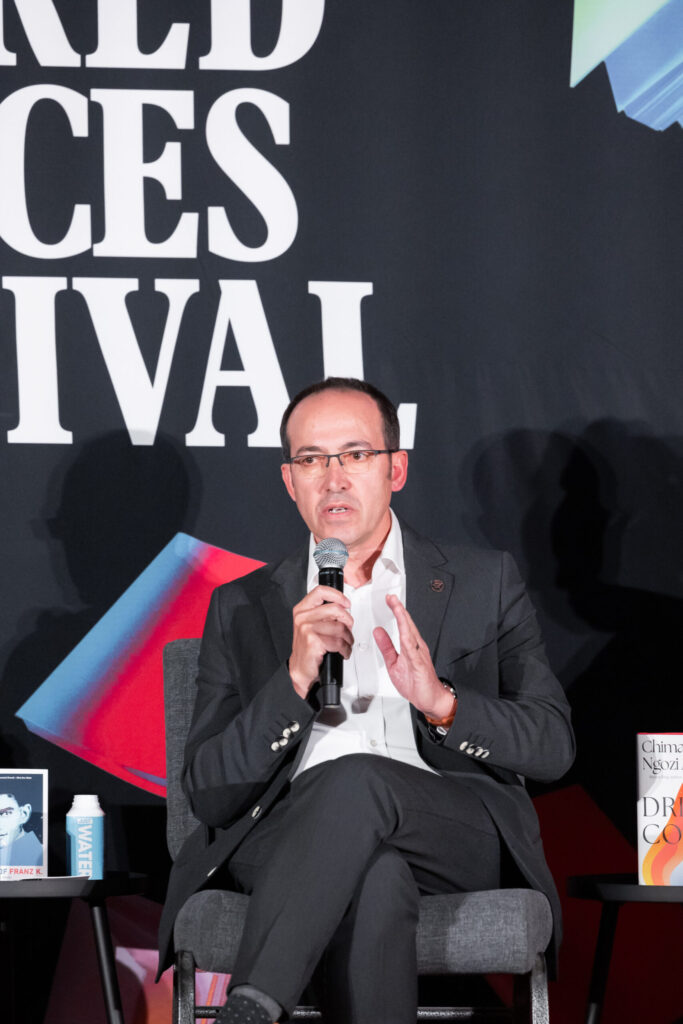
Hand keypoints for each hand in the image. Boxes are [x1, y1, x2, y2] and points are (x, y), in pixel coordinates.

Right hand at [289, 585, 353, 697]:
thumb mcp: (312, 625)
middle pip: (336, 609)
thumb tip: (344, 607)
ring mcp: (307, 629)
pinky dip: (345, 649)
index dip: (337, 595)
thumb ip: (324, 613)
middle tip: (348, 629)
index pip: (320, 591)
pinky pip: (338, 642)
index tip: (346, 603)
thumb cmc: (309, 648)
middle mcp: (303, 617)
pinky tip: (342, 652)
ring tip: (345, 644)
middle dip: (348, 622)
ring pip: (340, 628)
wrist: (301, 669)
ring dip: (348, 639)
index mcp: (302, 610)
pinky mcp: (313, 641)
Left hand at [373, 595, 454, 719]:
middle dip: (400, 610)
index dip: (397, 611)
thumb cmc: (415, 683)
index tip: (389, 600)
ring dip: (404, 621)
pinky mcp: (420, 665)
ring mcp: (419, 655)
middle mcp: (416, 647)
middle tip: (392, 598)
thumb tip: (378, 632)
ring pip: (411, 634)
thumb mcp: (394, 663)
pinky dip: (409, 641)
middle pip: (407, 625)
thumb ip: (386, 647)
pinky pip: (413, 652)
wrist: (430, 699)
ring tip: (398, 609)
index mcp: (410, 646)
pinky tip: (405, 634)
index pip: (403, 625)